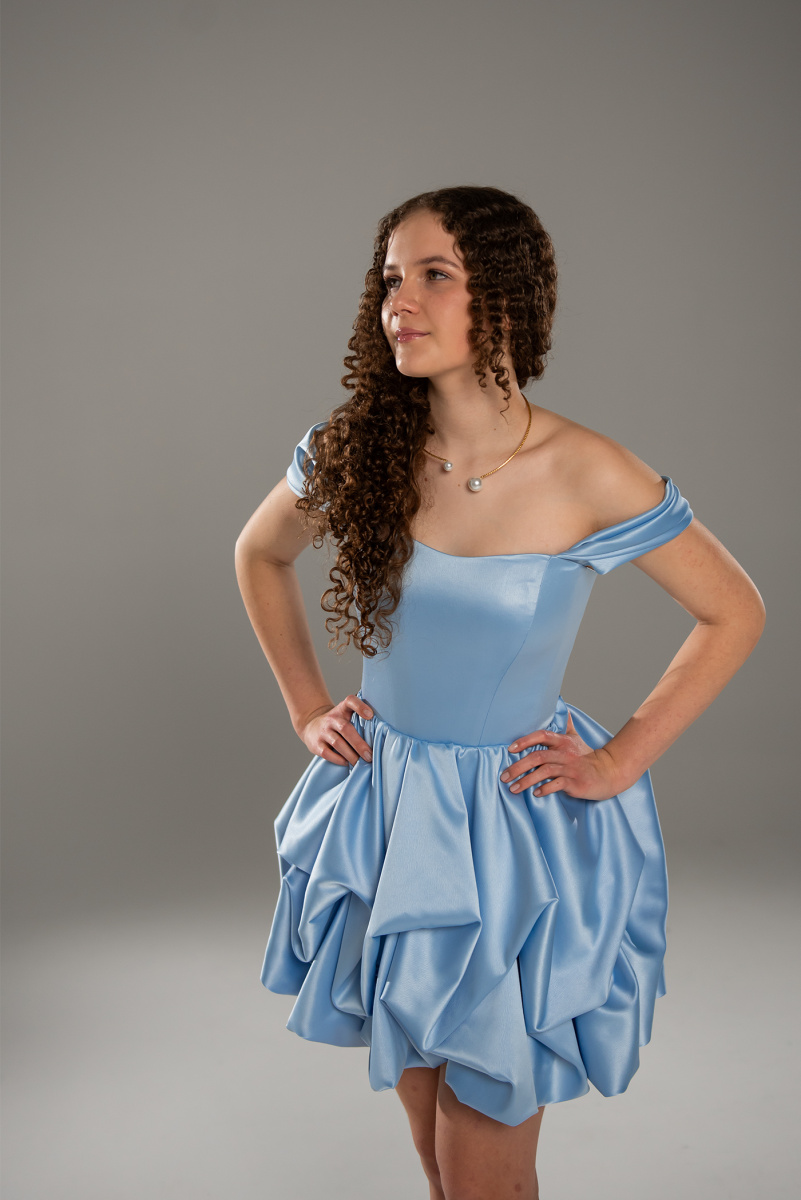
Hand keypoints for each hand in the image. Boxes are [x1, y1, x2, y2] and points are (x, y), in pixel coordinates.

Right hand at [298, 694, 374, 767]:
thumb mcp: (346, 715)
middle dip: (359, 744)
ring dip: (351, 755)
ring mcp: (323, 731)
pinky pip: (327, 753)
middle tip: (370, 755)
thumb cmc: (337, 723)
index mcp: (342, 709)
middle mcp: (332, 719)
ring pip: (337, 743)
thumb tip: (383, 732)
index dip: (360, 706)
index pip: (350, 701)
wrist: (311, 727)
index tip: (371, 715)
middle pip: (345, 728)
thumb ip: (361, 718)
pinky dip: (338, 759)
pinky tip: (347, 763)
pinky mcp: (316, 744)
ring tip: (361, 763)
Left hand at [500, 710, 621, 801]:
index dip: (524, 741)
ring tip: (513, 788)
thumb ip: (567, 726)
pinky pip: (557, 785)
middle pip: (537, 757)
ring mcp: (570, 768)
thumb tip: (562, 708)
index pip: (541, 735)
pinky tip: (535, 794)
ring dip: (526, 781)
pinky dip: (545, 789)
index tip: (510, 749)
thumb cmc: (589, 757)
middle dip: (517, 767)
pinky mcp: (575, 782)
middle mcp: (565, 753)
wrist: (609, 773)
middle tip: (504, 776)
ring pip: (544, 772)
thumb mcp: (577, 739)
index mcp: (563, 742)